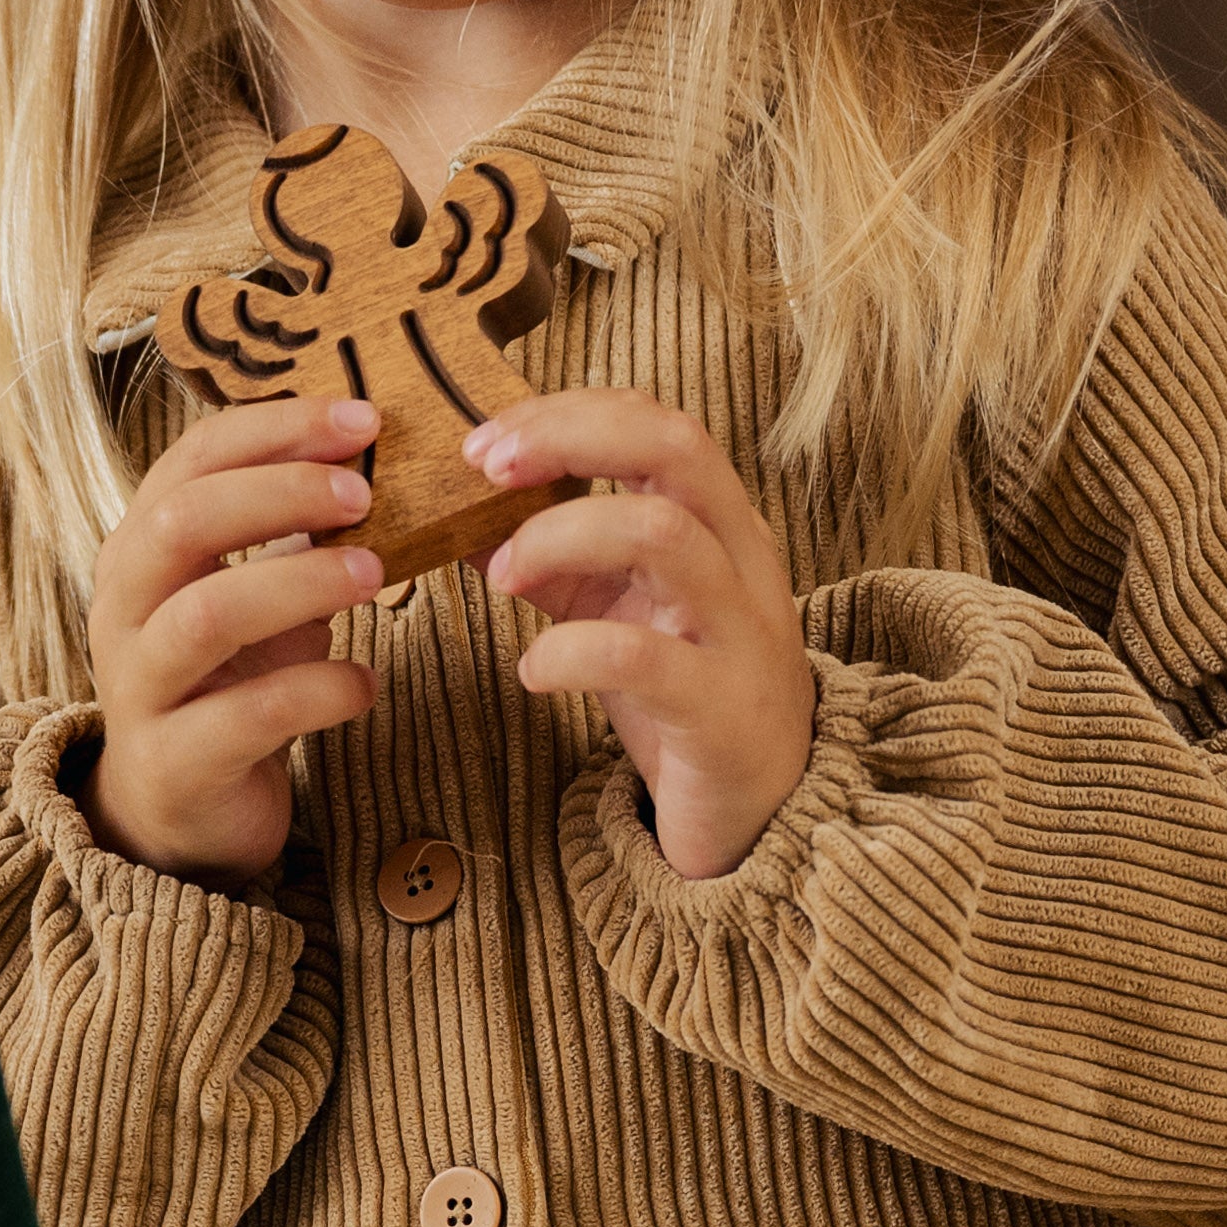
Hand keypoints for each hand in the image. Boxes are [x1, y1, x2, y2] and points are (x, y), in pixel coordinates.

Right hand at [85, 393, 383, 879]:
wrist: (176, 811)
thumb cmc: (226, 683)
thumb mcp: (253, 596)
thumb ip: (290, 535)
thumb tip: (373, 459)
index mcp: (141, 550)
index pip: (191, 460)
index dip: (275, 430)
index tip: (361, 420)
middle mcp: (124, 609)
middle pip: (182, 522)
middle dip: (280, 493)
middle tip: (365, 493)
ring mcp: (141, 687)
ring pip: (207, 615)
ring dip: (299, 583)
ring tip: (372, 574)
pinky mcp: (176, 761)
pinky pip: (250, 714)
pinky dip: (321, 690)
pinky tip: (365, 685)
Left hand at [471, 391, 814, 880]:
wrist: (763, 812)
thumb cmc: (685, 698)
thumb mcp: (615, 612)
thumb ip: (552, 561)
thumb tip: (463, 516)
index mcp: (719, 524)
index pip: (655, 422)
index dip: (567, 413)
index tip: (486, 443)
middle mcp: (743, 559)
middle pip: (675, 446)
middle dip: (569, 439)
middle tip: (488, 471)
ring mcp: (739, 630)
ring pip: (661, 534)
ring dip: (559, 537)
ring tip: (501, 578)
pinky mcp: (719, 706)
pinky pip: (640, 656)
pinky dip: (567, 651)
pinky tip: (533, 670)